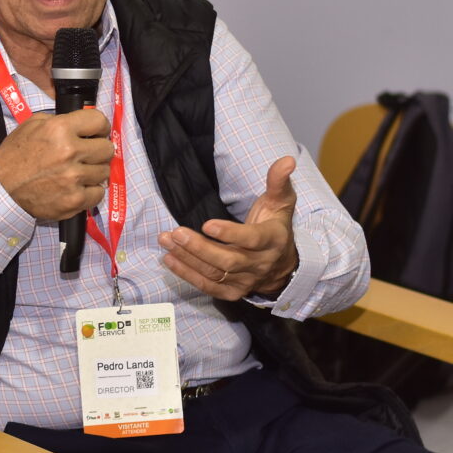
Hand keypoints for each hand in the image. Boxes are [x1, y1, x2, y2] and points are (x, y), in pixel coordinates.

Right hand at [0, 109, 113, 220]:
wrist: (1, 189)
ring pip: (104, 171)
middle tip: (86, 155)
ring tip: (77, 173)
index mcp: (59, 129)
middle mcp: (70, 152)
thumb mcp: (30, 126)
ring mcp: (74, 178)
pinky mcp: (75, 199)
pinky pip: (98, 193)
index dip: (99, 127)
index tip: (96, 133)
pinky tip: (76, 188)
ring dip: (93, 172)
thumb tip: (83, 125)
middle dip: (98, 150)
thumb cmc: (14, 156)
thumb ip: (59, 120)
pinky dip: (90, 191)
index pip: (99, 120)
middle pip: (107, 148)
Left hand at [158, 156, 298, 301]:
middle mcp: (260, 263)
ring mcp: (246, 280)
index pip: (252, 240)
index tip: (207, 224)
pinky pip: (208, 286)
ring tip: (166, 241)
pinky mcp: (233, 292)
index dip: (230, 234)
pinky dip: (187, 274)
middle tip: (176, 232)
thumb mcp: (280, 202)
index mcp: (273, 240)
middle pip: (228, 260)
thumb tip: (286, 160)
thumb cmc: (275, 227)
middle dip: (199, 247)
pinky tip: (169, 259)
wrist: (281, 265)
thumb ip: (277, 182)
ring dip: (187, 258)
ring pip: (214, 273)